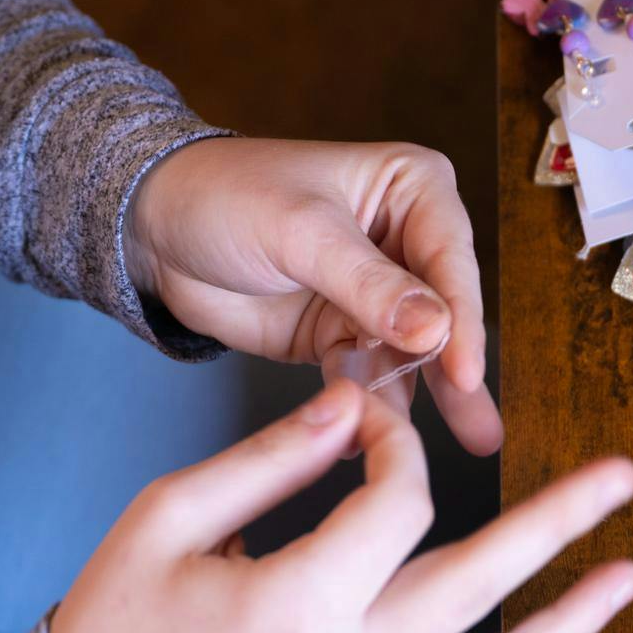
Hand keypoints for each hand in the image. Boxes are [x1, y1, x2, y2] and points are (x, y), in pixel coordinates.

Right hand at [48, 381, 632, 632]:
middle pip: (479, 582)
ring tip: (628, 578)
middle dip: (557, 524)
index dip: (394, 443)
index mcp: (295, 608)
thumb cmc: (117, 620)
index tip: (368, 416)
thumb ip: (273, 458)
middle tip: (623, 476)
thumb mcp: (170, 514)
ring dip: (567, 620)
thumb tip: (359, 406)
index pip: (396, 504)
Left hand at [127, 137, 501, 454]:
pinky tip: (377, 438)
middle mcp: (405, 240)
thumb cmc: (226, 196)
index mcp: (412, 188)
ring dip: (420, 398)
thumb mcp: (301, 232)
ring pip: (412, 353)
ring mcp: (376, 294)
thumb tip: (436, 330)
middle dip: (457, 370)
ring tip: (446, 444)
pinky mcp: (342, 333)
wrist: (153, 228)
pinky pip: (369, 374)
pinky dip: (371, 405)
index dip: (460, 319)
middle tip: (479, 427)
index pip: (450, 259)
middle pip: (444, 312)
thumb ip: (369, 284)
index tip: (464, 372)